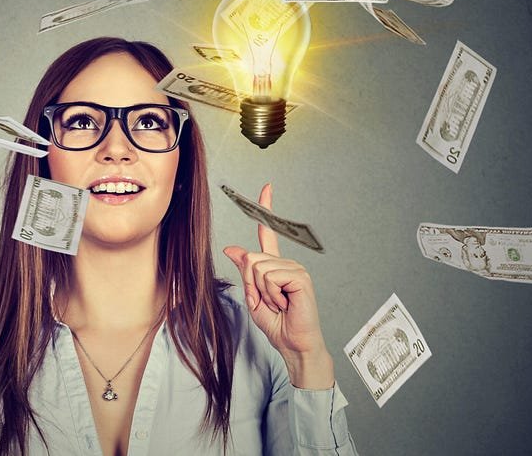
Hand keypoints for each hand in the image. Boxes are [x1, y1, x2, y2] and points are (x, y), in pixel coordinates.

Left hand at [223, 184, 333, 389]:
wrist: (292, 344)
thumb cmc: (276, 323)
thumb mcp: (252, 295)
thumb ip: (244, 271)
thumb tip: (231, 249)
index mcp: (274, 265)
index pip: (269, 232)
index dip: (266, 208)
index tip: (267, 187)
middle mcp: (286, 263)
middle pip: (251, 259)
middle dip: (250, 284)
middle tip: (266, 301)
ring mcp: (295, 268)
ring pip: (258, 269)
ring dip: (261, 292)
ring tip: (277, 304)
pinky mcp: (300, 277)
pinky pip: (270, 277)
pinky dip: (271, 295)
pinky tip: (285, 304)